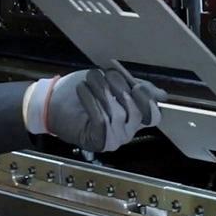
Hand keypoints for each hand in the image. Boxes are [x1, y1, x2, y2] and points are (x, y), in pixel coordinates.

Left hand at [23, 68, 167, 152]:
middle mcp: (127, 132)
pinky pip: (101, 119)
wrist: (53, 103)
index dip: (146, 98)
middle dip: (119, 87)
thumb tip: (161, 95)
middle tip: (104, 75)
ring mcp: (113, 139)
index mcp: (133, 119)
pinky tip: (82, 90)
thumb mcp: (113, 84)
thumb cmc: (83, 92)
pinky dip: (91, 101)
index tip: (133, 83)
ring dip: (101, 91)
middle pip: (134, 110)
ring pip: (116, 112)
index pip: (153, 115)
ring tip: (89, 80)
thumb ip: (136, 88)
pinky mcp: (98, 141)